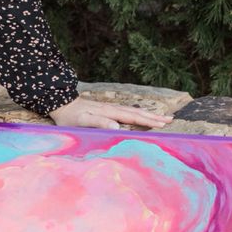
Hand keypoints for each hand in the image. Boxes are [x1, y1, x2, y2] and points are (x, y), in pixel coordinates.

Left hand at [49, 95, 172, 129]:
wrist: (60, 103)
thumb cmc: (70, 116)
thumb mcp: (82, 121)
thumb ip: (99, 123)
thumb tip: (118, 127)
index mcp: (109, 112)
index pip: (132, 118)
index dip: (147, 121)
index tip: (162, 124)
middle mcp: (112, 109)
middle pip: (137, 113)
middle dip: (154, 116)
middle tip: (170, 119)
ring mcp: (110, 108)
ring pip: (133, 111)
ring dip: (148, 114)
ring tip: (162, 117)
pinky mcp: (106, 109)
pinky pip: (127, 112)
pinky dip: (138, 114)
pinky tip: (141, 116)